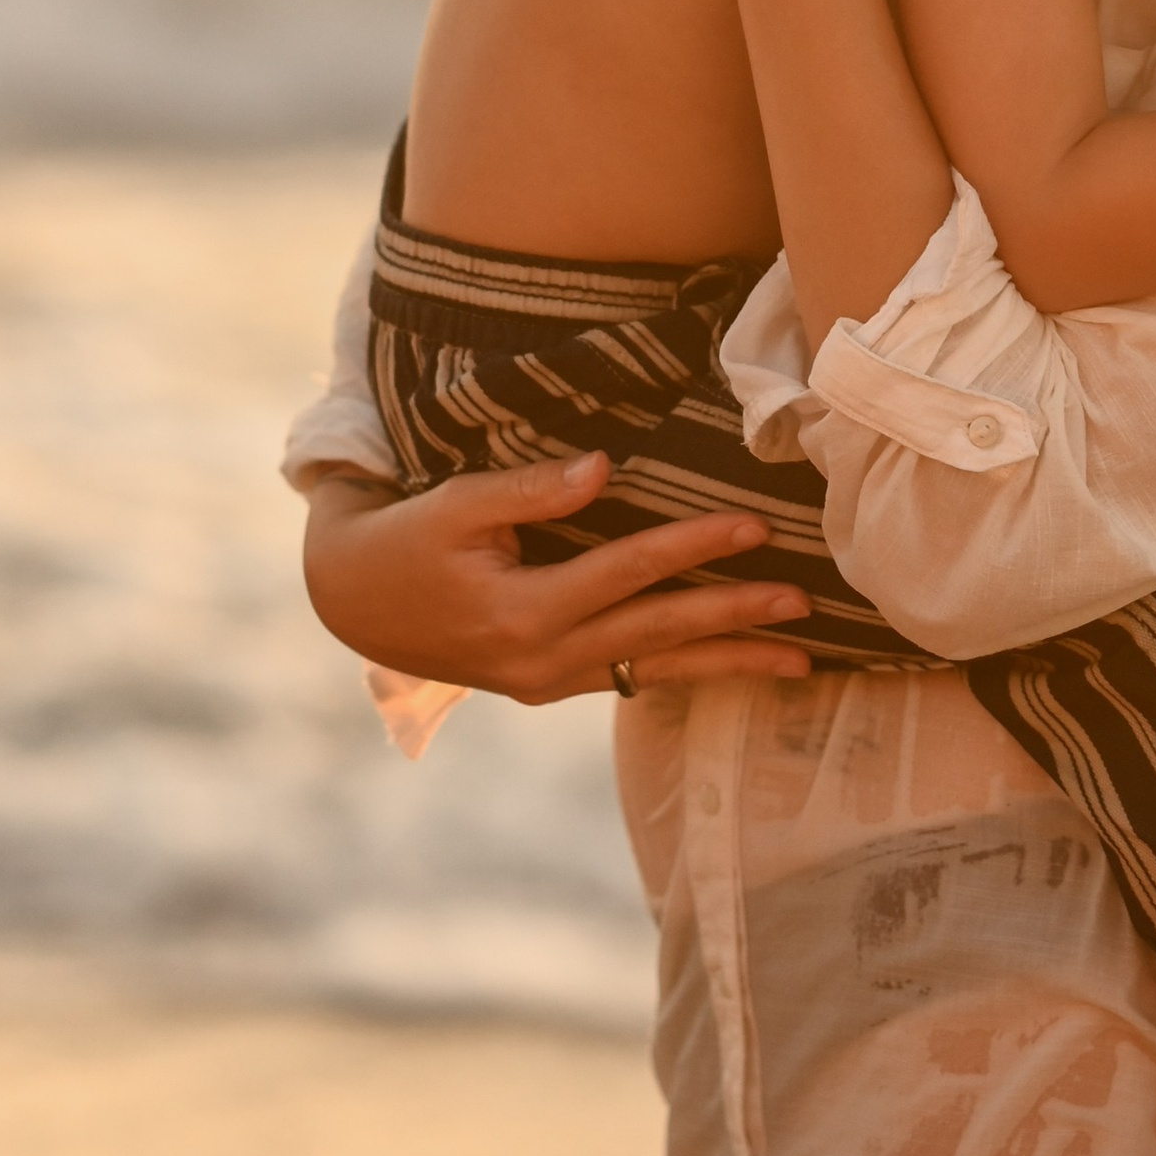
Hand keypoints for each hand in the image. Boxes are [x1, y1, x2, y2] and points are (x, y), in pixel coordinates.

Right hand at [300, 453, 814, 701]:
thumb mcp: (456, 505)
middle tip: (803, 605)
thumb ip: (530, 490)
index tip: (753, 527)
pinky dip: (686, 672)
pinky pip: (630, 678)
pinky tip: (733, 665)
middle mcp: (543, 661)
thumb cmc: (406, 539)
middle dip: (736, 621)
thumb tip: (604, 469)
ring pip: (655, 671)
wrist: (353, 601)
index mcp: (522, 613)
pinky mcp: (548, 686)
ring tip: (800, 660)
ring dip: (729, 663)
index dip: (692, 547)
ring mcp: (547, 682)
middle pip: (658, 637)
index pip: (627, 573)